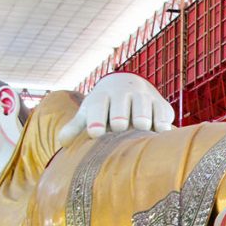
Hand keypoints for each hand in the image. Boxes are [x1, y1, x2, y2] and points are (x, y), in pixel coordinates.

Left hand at [58, 73, 175, 144]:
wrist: (129, 84)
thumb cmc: (105, 106)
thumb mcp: (89, 112)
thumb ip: (76, 126)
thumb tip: (63, 142)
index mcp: (102, 96)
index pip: (98, 105)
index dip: (96, 118)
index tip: (96, 132)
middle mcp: (124, 93)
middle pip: (121, 104)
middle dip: (120, 115)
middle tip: (119, 126)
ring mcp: (144, 97)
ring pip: (144, 106)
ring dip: (142, 117)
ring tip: (141, 128)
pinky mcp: (161, 105)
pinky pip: (163, 114)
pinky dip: (162, 123)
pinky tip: (159, 133)